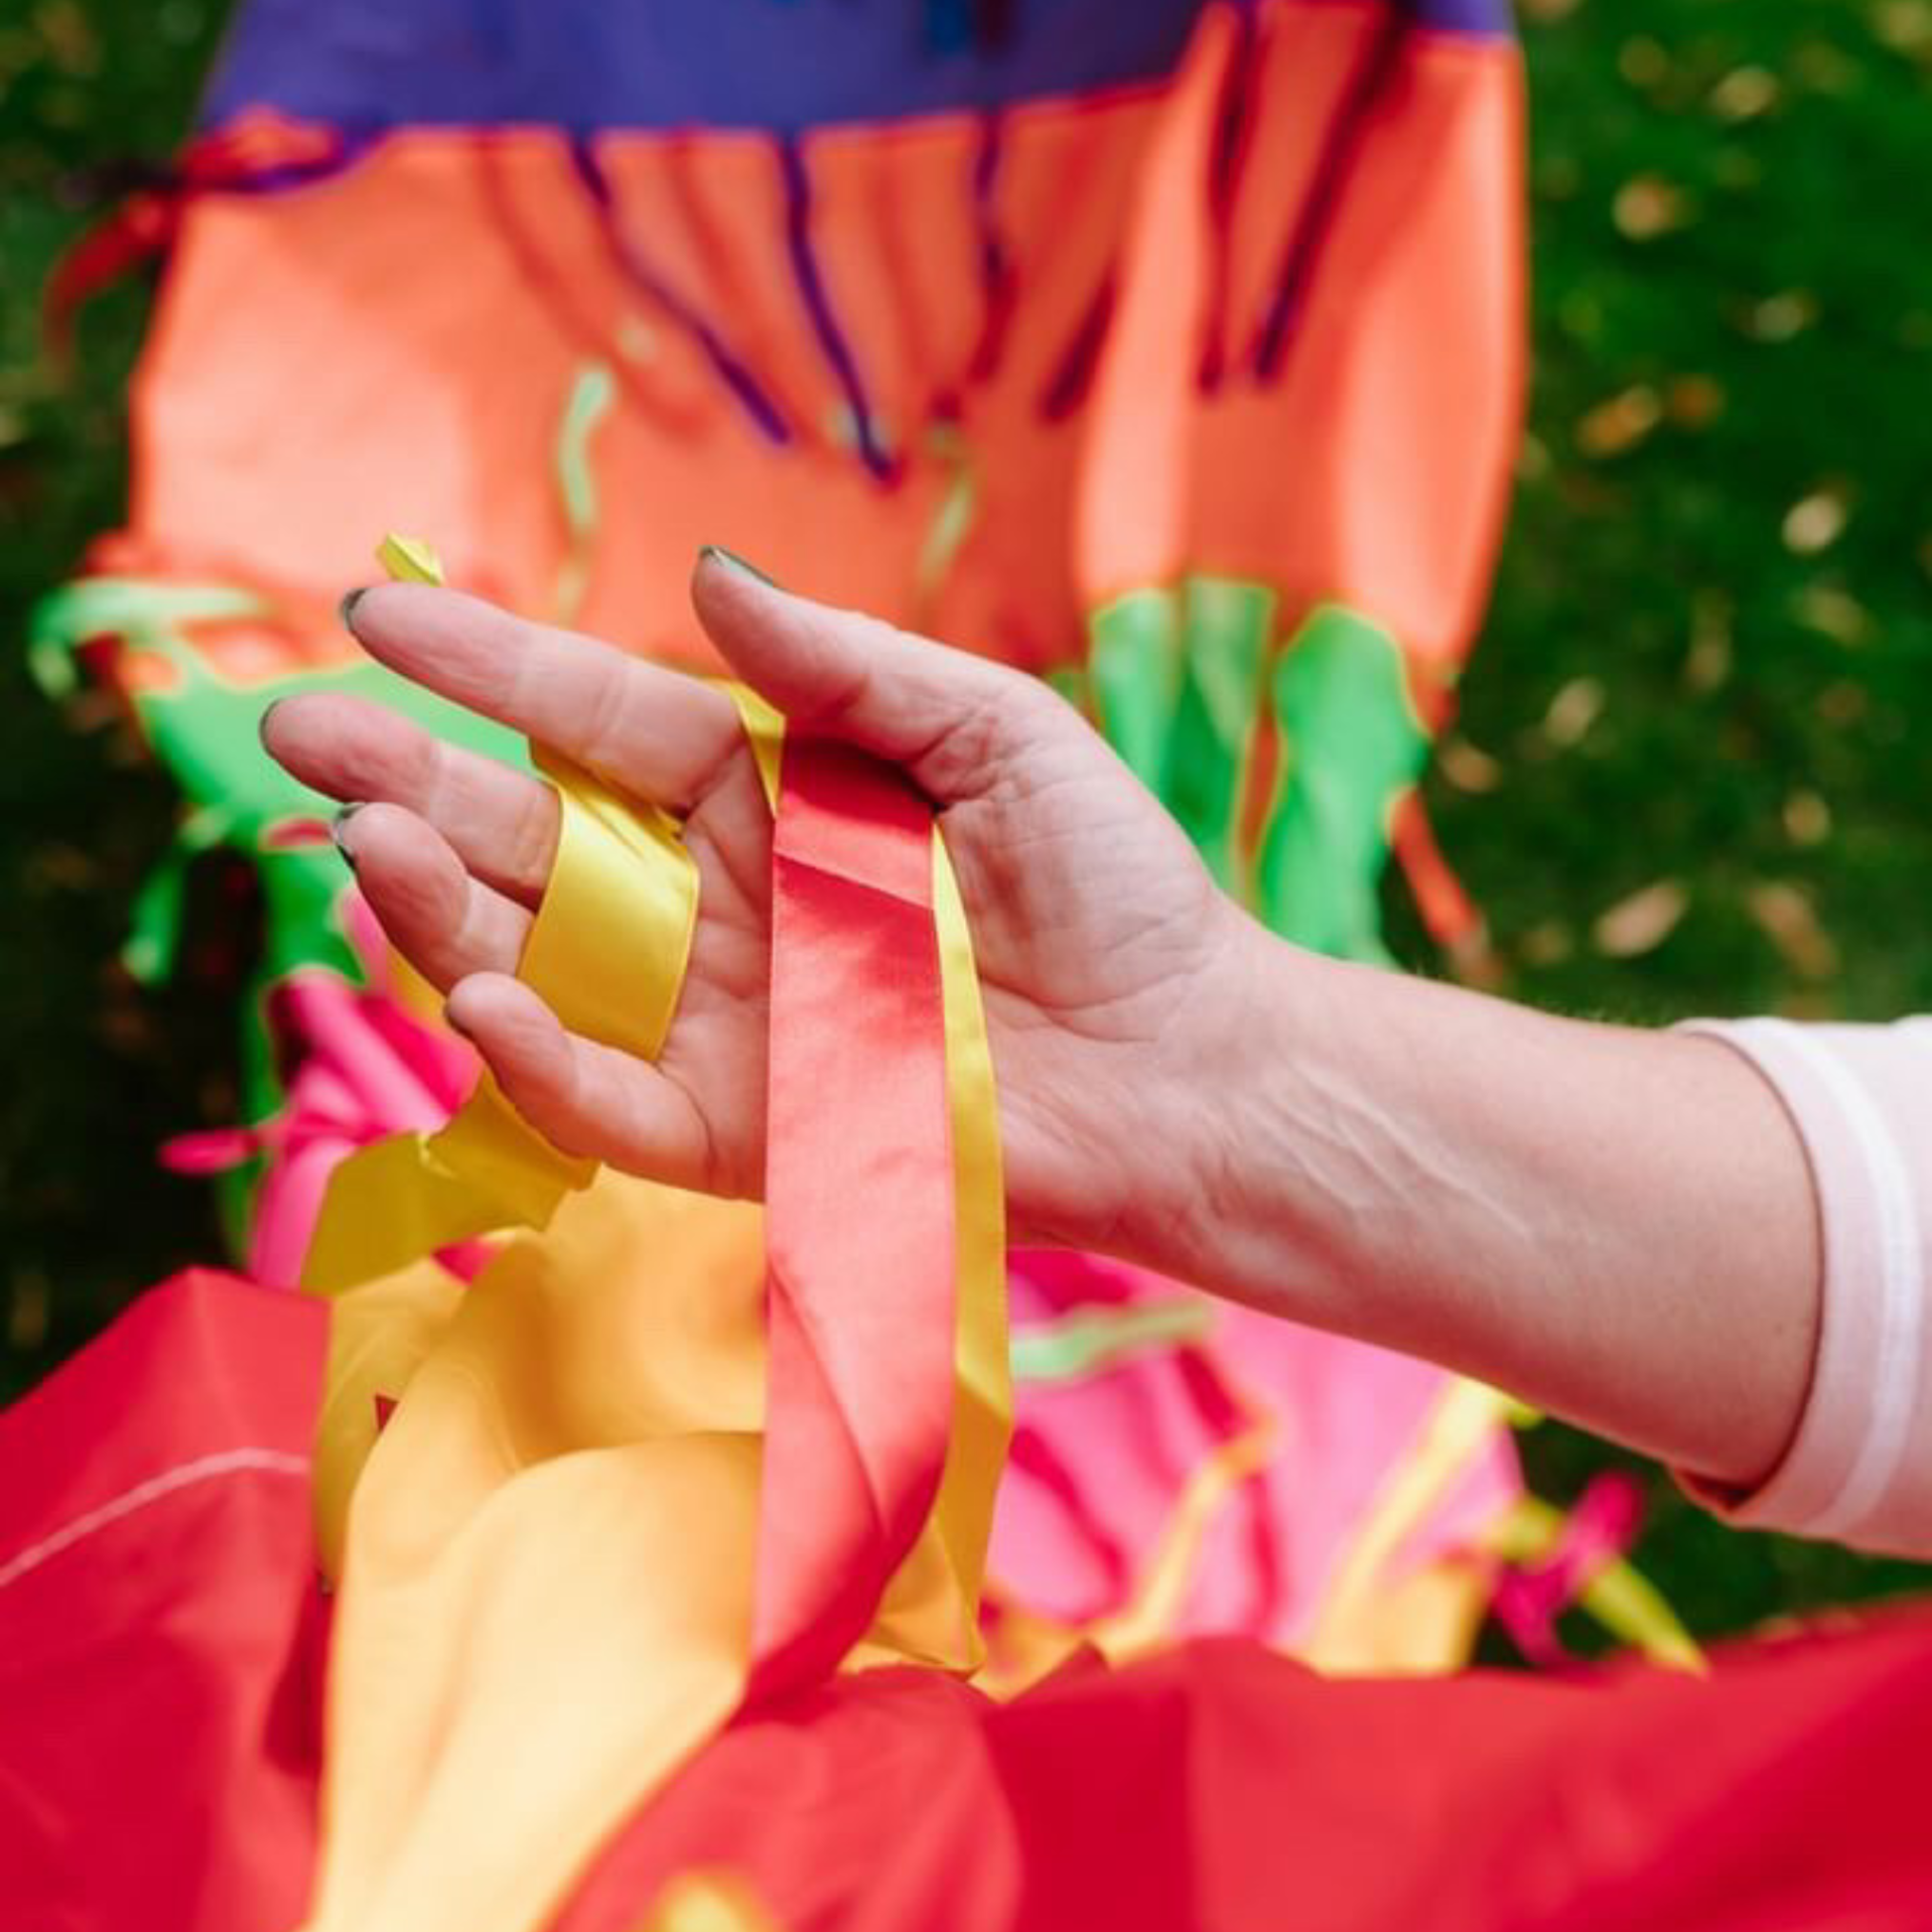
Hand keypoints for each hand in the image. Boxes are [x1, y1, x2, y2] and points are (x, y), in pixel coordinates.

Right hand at [261, 550, 1260, 1256]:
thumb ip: (845, 665)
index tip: (373, 607)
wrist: (1187, 1061)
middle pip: (535, 840)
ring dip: (441, 910)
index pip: (601, 719)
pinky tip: (475, 990)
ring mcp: (721, 1023)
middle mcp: (723, 904)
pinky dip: (539, 1058)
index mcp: (774, 794)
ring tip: (360, 837)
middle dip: (411, 785)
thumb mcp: (992, 730)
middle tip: (295, 730)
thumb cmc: (1110, 887)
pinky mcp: (743, 1135)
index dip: (490, 663)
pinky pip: (610, 1102)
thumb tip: (703, 575)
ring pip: (543, 967)